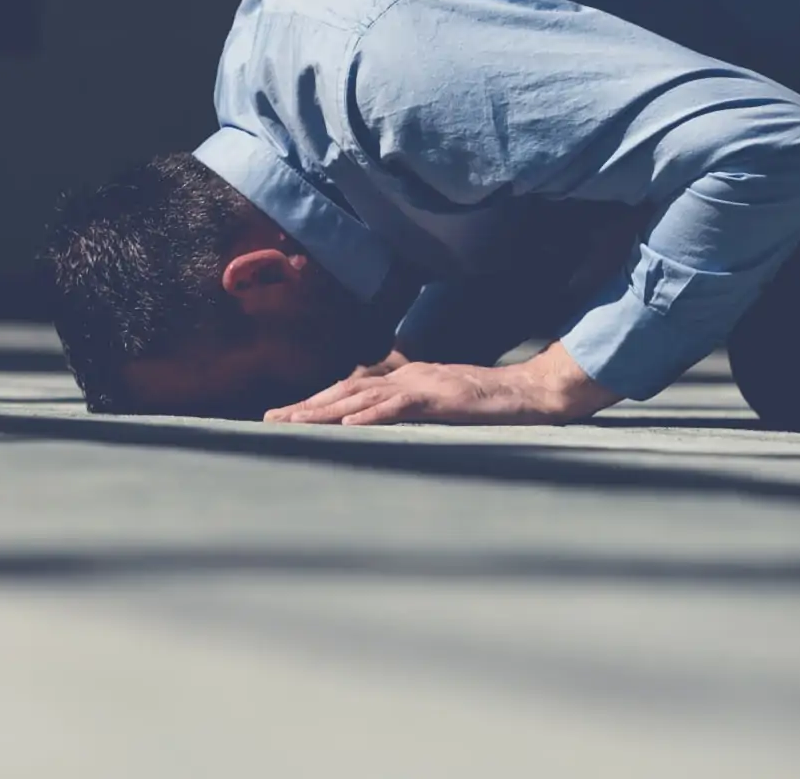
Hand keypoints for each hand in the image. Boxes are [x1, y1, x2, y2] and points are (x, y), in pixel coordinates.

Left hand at [265, 342, 618, 426]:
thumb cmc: (489, 404)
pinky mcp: (440, 398)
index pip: (351, 390)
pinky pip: (399, 405)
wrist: (531, 394)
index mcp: (405, 379)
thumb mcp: (440, 408)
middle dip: (305, 406)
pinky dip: (371, 414)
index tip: (282, 417)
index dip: (315, 403)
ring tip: (292, 422)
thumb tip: (377, 424)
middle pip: (346, 389)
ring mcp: (423, 384)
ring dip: (324, 409)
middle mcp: (407, 376)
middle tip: (268, 420)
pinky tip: (347, 422)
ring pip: (362, 395)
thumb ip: (411, 411)